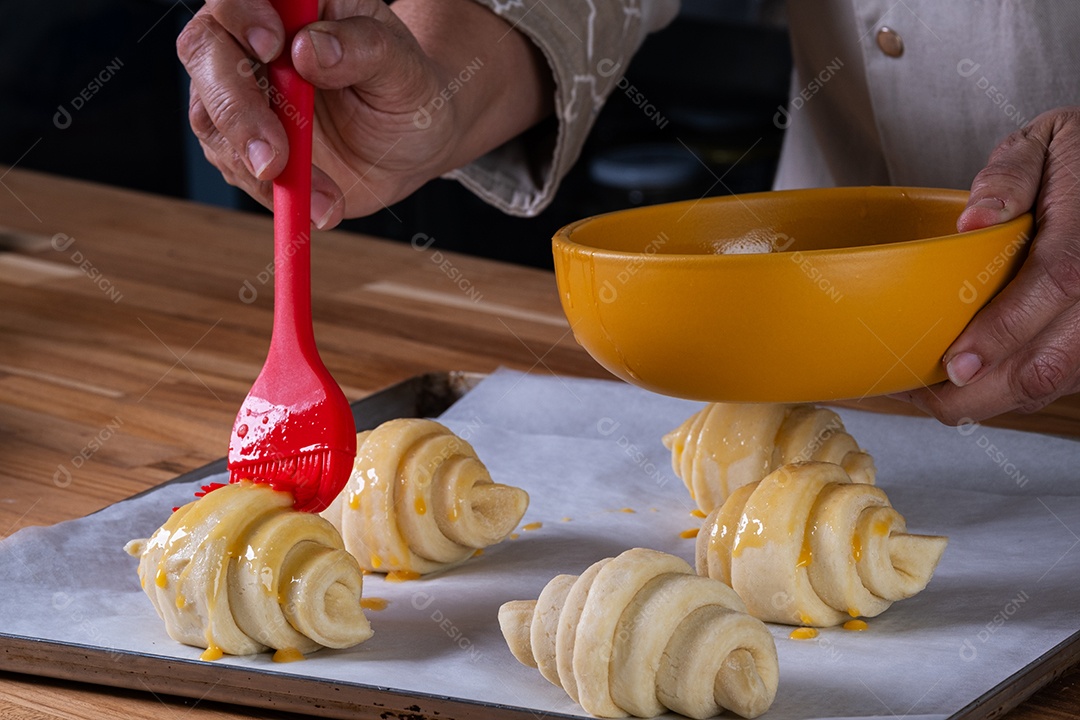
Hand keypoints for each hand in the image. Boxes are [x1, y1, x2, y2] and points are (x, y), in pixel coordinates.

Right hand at [178, 0, 551, 227]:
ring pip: (211, 118)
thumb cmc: (408, 90)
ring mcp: (238, 93)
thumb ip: (364, 49)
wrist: (412, 143)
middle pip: (205, 54)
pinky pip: (237, 168)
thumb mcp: (404, 68)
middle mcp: (248, 42)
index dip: (241, 15)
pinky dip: (279, 192)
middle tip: (274, 156)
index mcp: (288, 6)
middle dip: (236, 107)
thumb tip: (308, 48)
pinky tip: (323, 204)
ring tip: (324, 195)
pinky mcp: (240, 144)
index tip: (273, 48)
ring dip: (259, 163)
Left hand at [899, 107, 1079, 423]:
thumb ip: (1009, 176)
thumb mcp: (1042, 142)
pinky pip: (1060, 380)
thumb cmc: (1075, 156)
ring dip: (991, 397)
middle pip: (1054, 360)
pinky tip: (968, 382)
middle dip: (983, 391)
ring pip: (1056, 381)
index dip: (1005, 330)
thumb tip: (972, 221)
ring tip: (928, 391)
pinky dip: (1011, 389)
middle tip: (918, 393)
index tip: (955, 362)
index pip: (1059, 284)